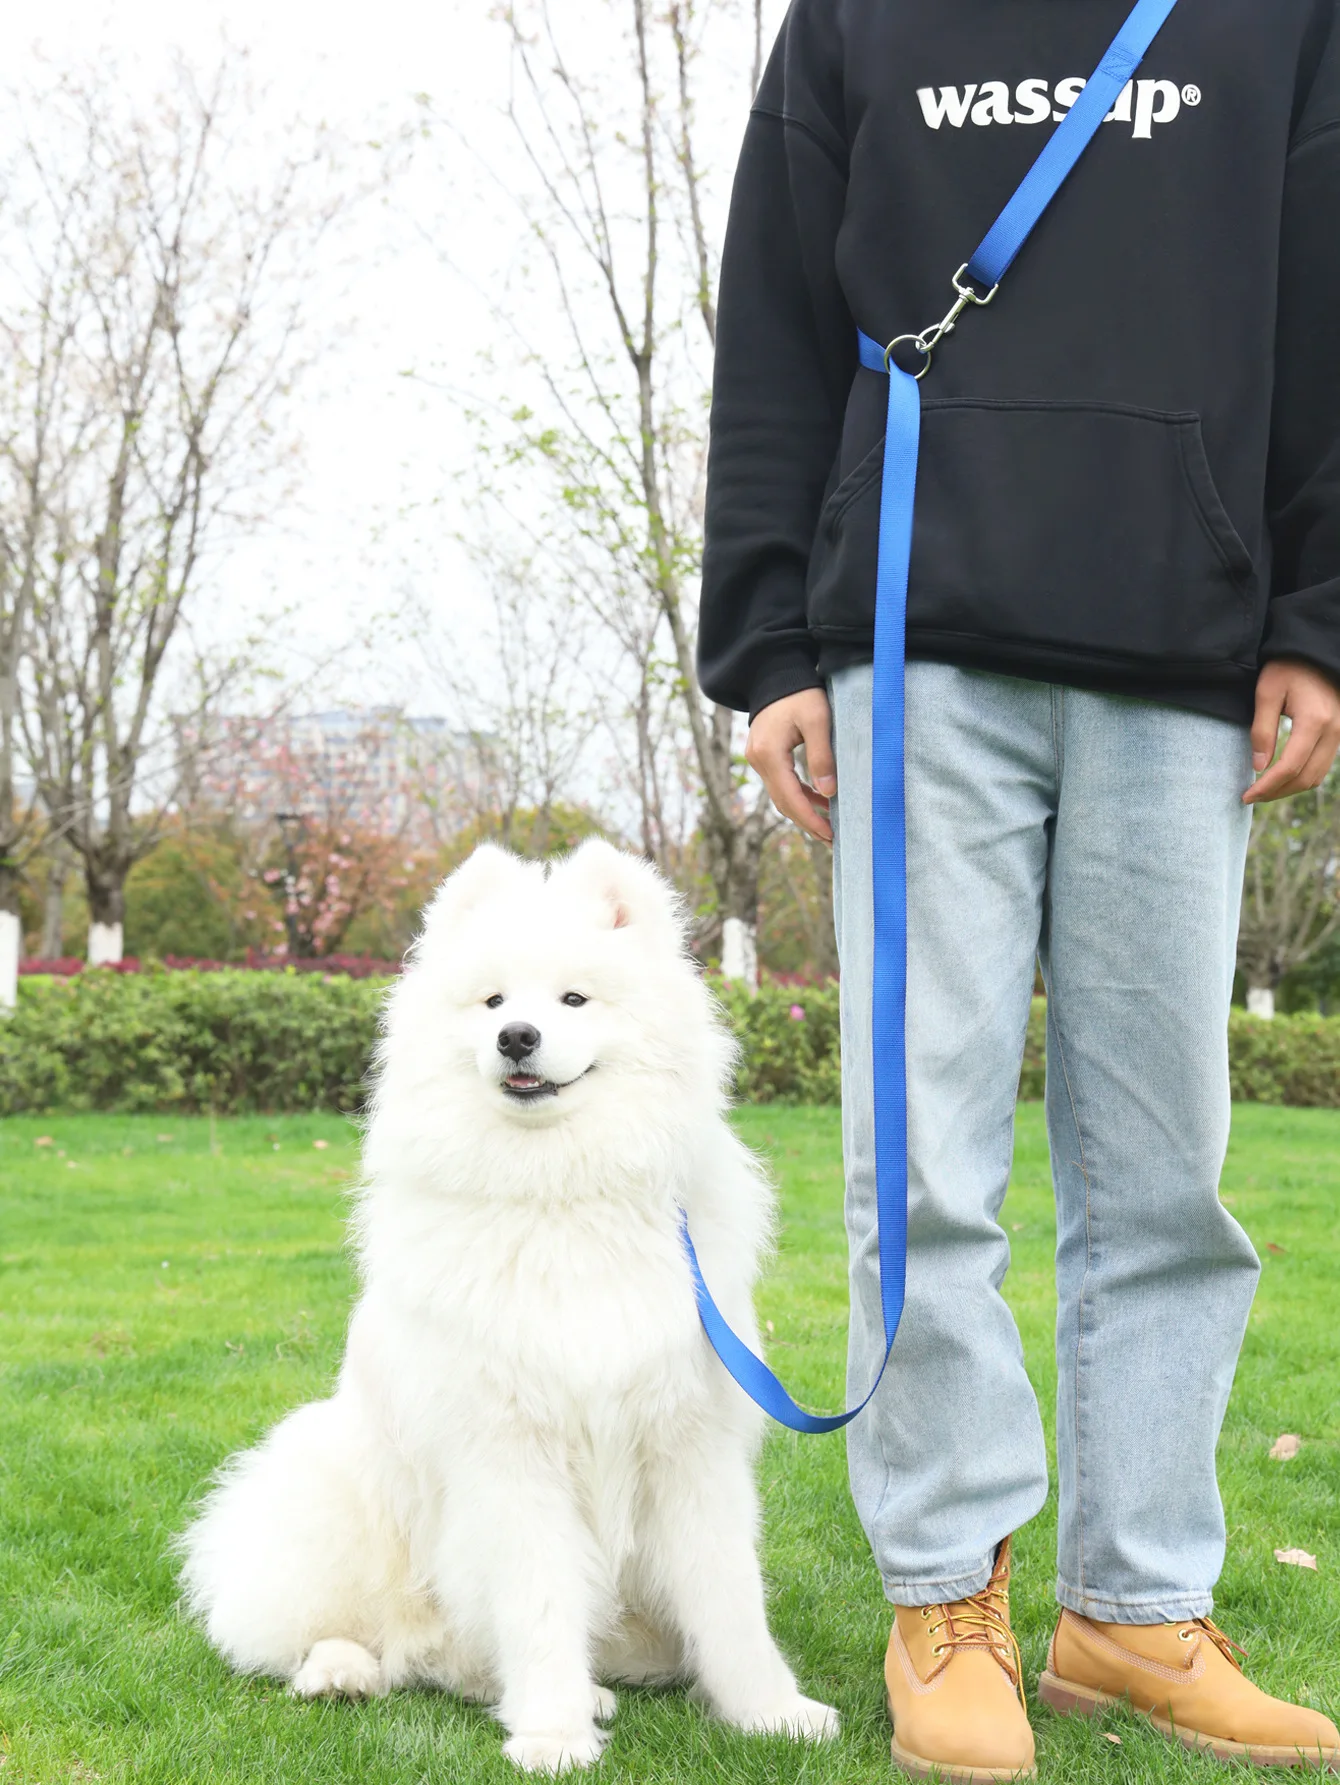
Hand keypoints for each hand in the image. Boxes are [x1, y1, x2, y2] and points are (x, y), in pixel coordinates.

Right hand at [745, 688, 835, 842]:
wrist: (776, 673)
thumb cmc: (800, 693)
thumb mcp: (817, 720)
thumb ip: (821, 757)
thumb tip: (828, 793)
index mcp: (769, 754)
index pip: (790, 798)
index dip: (810, 819)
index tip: (829, 834)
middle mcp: (758, 760)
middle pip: (783, 802)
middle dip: (807, 822)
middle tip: (832, 839)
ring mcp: (758, 759)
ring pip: (781, 795)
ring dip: (804, 812)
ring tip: (828, 826)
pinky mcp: (764, 755)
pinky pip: (781, 783)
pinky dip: (799, 796)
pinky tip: (820, 800)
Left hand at [1244, 659, 1339, 804]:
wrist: (1315, 653)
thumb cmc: (1288, 668)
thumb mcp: (1267, 693)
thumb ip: (1262, 730)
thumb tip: (1259, 766)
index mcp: (1314, 721)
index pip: (1289, 767)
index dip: (1267, 786)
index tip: (1246, 796)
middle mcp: (1333, 731)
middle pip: (1305, 778)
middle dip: (1276, 793)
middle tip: (1250, 797)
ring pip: (1316, 776)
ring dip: (1289, 789)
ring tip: (1263, 791)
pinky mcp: (1338, 734)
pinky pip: (1322, 766)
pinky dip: (1301, 778)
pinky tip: (1280, 778)